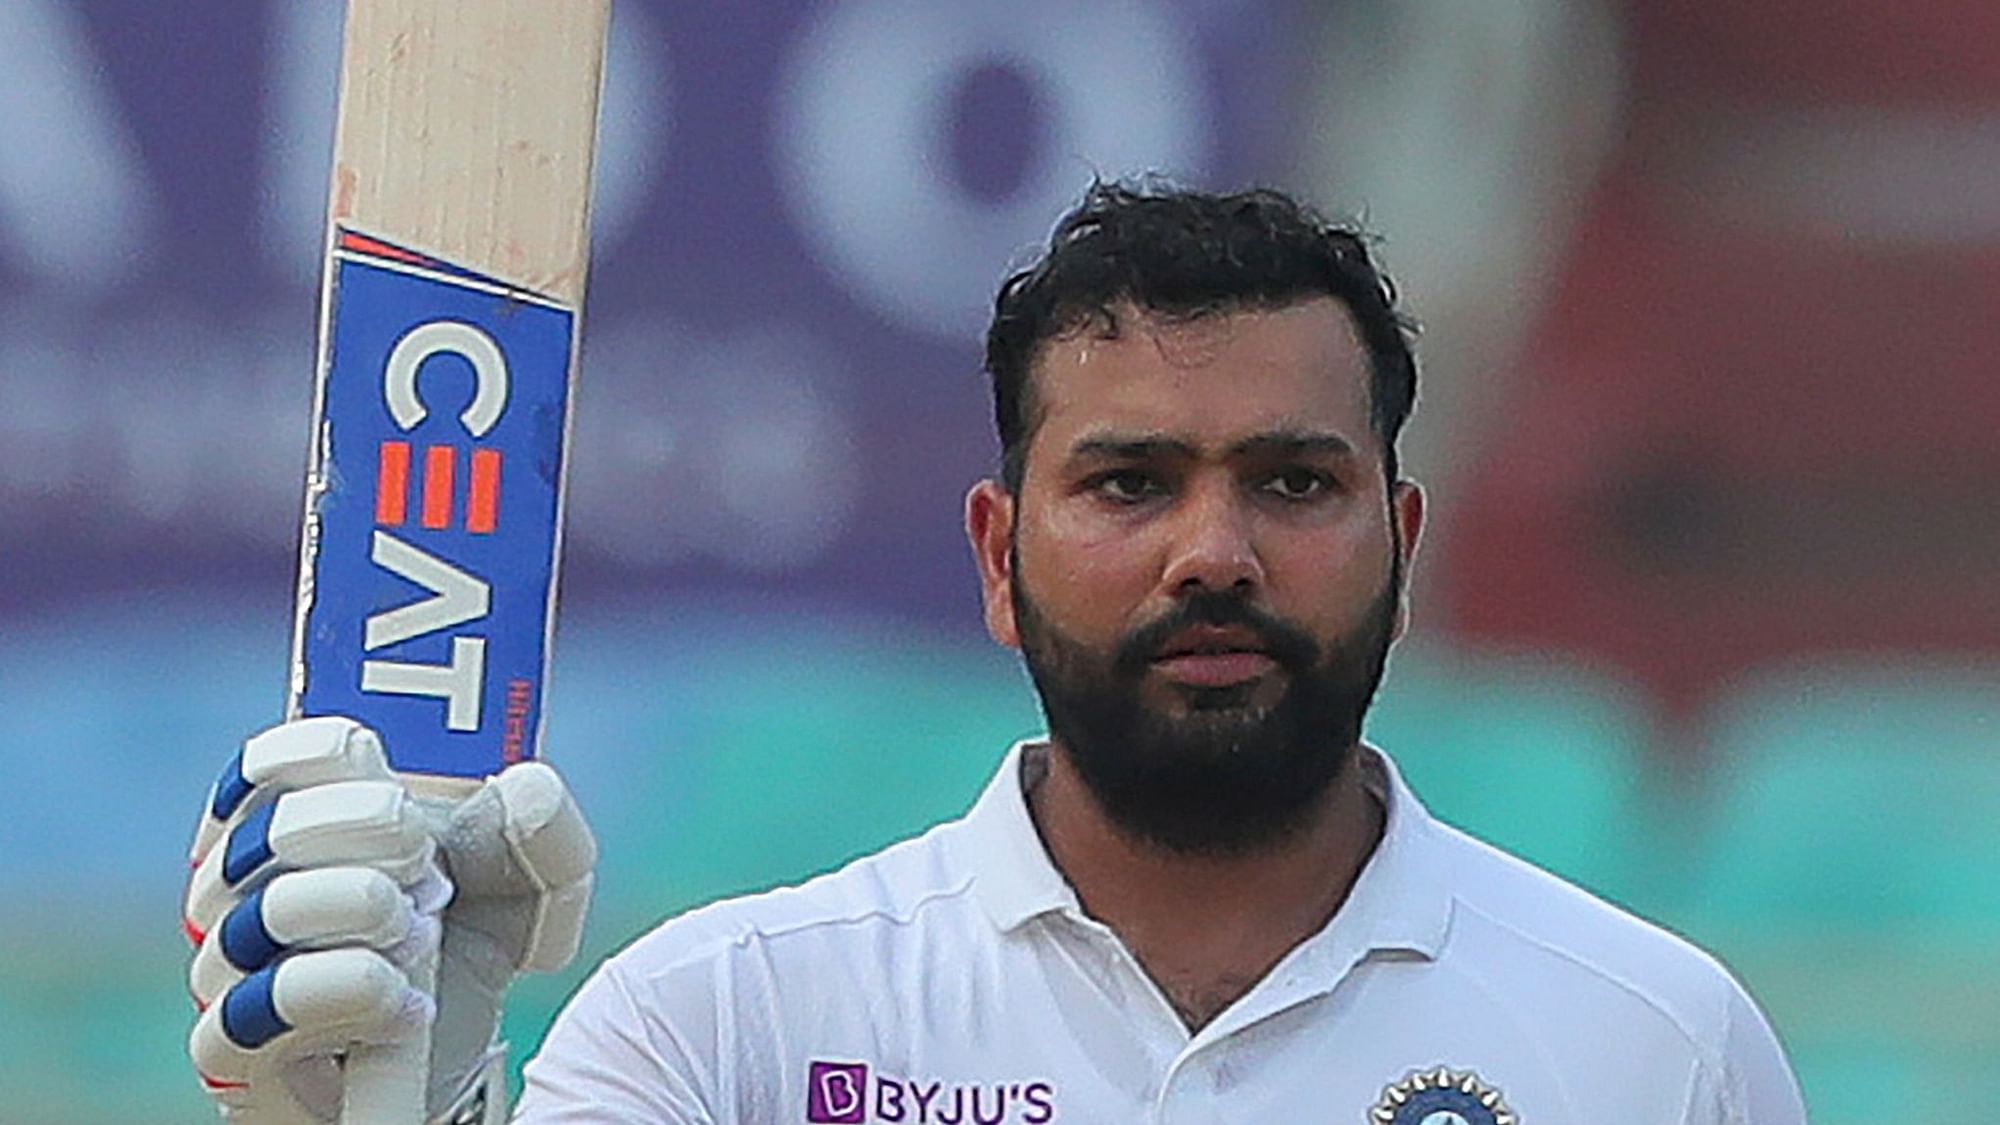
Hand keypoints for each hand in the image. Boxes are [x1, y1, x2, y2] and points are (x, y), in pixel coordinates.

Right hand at [184, 717, 596, 1122]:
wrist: (451, 1063)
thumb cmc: (467, 942)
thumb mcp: (527, 879)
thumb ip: (540, 826)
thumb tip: (527, 786)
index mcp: (290, 822)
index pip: (267, 763)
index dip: (328, 754)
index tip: (388, 768)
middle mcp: (236, 888)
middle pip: (273, 825)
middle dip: (374, 830)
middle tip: (428, 861)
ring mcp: (225, 967)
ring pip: (275, 908)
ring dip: (370, 908)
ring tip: (422, 933)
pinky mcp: (233, 1048)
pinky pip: (276, 1002)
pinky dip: (361, 990)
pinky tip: (411, 1005)